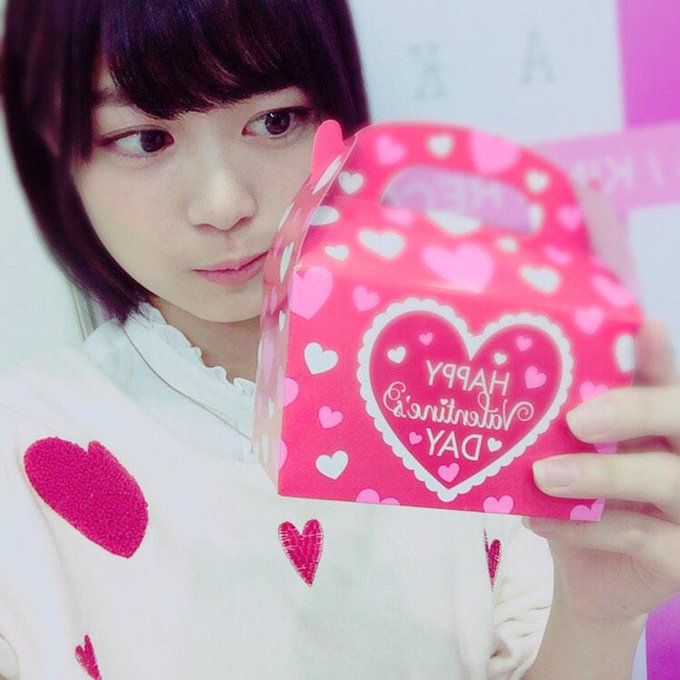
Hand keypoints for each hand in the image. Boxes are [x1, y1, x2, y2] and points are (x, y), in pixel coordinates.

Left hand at [526, 320, 679, 623]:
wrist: (587, 577)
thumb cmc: (582, 501)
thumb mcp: (575, 456)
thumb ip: (571, 420)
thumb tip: (537, 375)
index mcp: (663, 427)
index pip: (668, 384)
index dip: (659, 356)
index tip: (645, 327)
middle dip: (635, 410)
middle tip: (577, 419)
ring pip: (667, 479)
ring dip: (601, 475)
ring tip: (543, 476)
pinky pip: (638, 537)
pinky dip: (583, 528)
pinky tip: (538, 521)